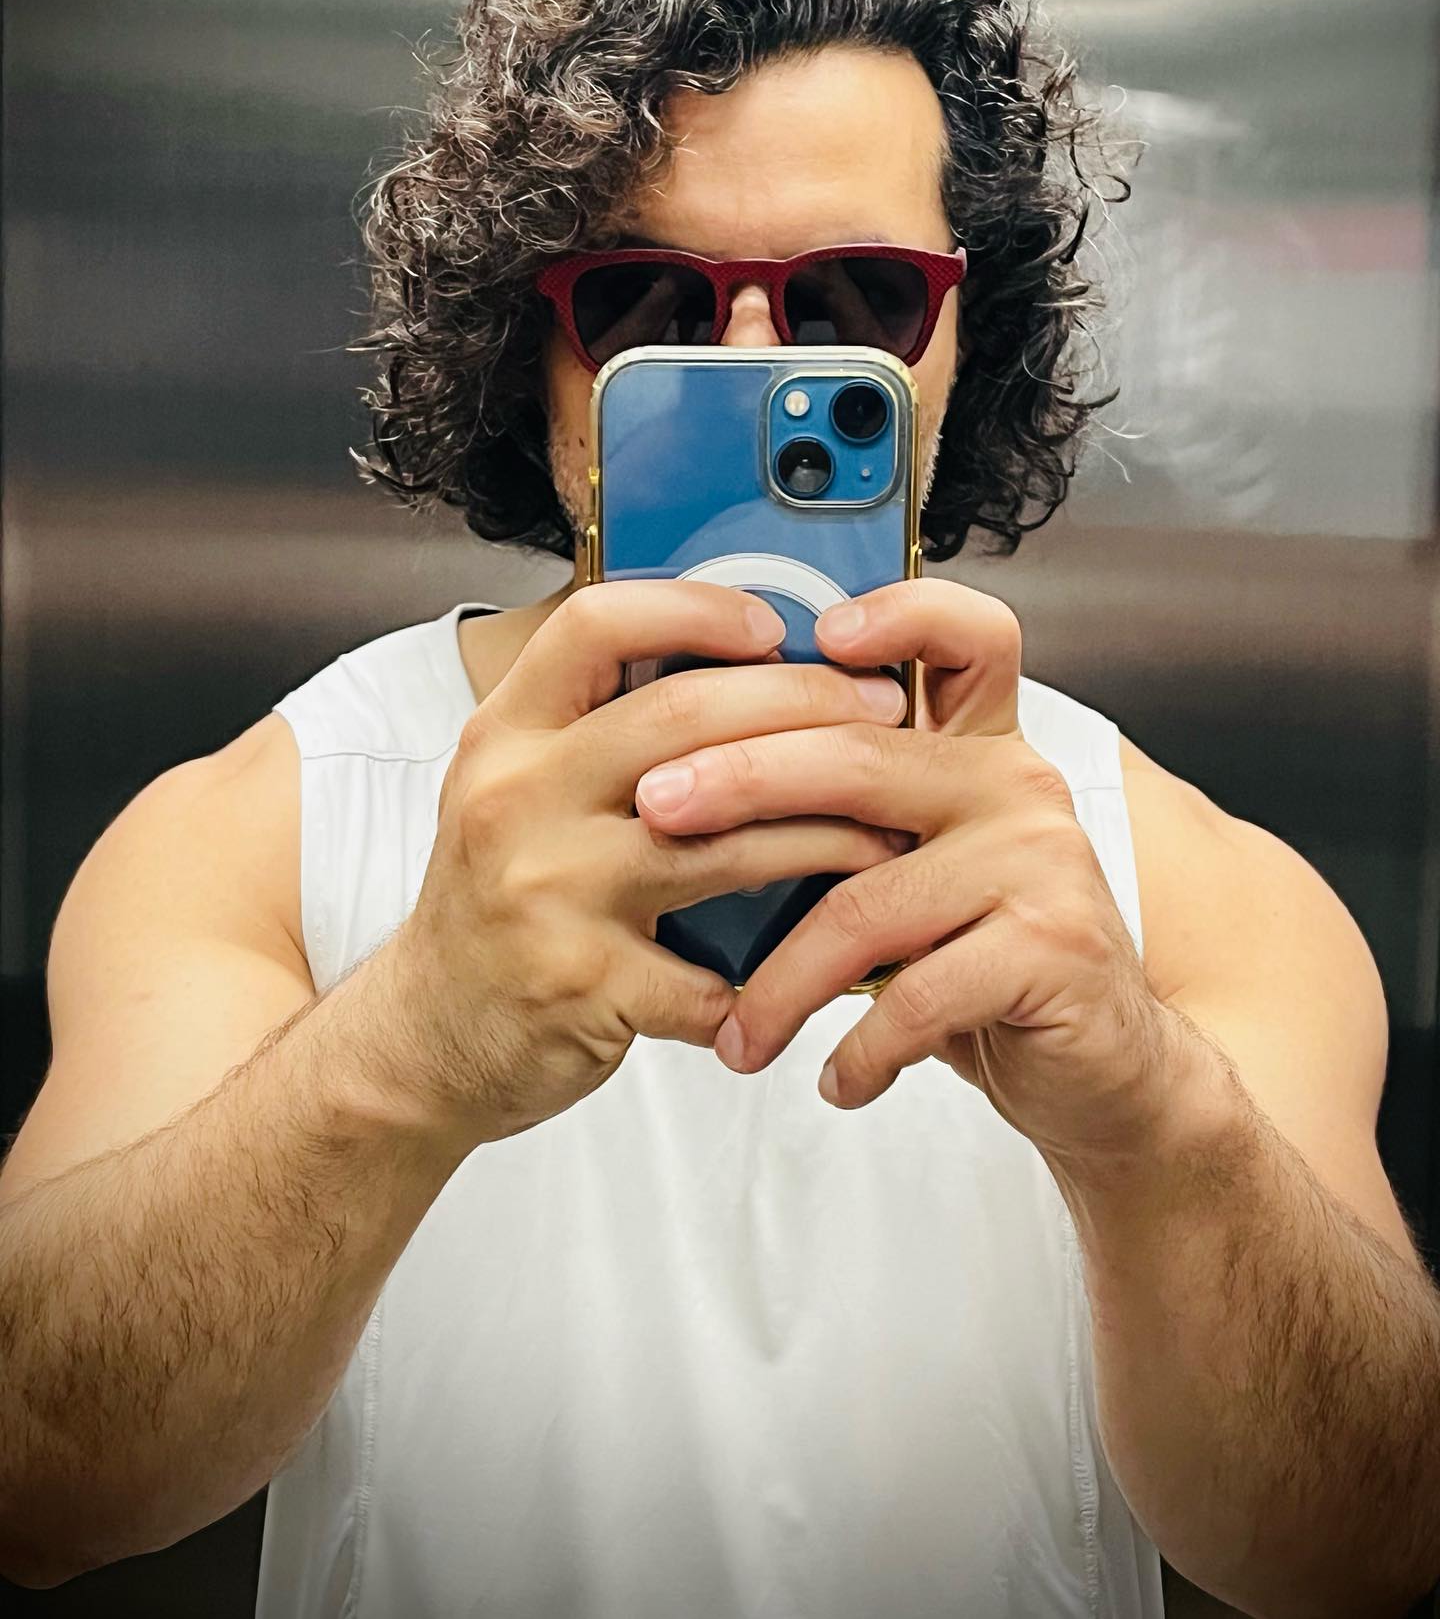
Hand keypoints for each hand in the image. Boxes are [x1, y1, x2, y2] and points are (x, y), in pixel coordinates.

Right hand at [371, 580, 910, 1152]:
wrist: (428, 1035)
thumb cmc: (498, 900)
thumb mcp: (517, 788)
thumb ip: (597, 728)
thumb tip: (740, 663)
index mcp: (506, 734)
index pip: (597, 625)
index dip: (697, 609)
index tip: (776, 626)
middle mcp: (516, 799)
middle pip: (685, 719)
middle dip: (810, 708)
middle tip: (886, 716)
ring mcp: (547, 893)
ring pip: (724, 842)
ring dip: (829, 837)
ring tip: (889, 831)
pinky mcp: (583, 985)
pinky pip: (713, 975)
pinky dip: (775, 975)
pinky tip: (817, 964)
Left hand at [634, 578, 1175, 1166]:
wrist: (1101, 1067)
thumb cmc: (981, 963)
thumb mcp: (915, 873)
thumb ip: (847, 823)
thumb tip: (683, 788)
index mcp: (979, 749)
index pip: (964, 639)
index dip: (900, 613)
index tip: (816, 630)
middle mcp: (1015, 785)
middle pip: (861, 756)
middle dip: (741, 779)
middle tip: (656, 810)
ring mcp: (1040, 862)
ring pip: (868, 900)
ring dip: (783, 982)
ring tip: (740, 1034)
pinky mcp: (1053, 948)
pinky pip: (918, 994)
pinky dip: (860, 1049)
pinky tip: (834, 1078)